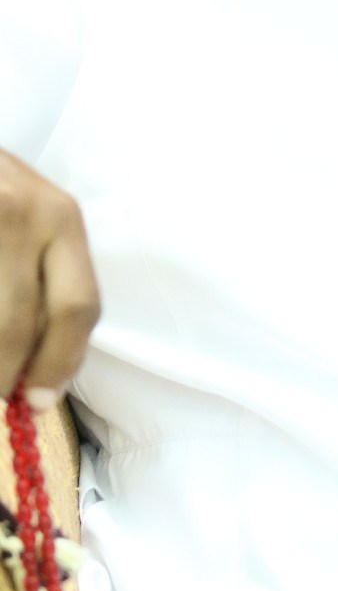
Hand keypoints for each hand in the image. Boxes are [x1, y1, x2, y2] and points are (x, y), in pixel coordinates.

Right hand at [0, 148, 99, 405]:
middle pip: (21, 324)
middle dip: (8, 372)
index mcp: (61, 218)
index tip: (40, 400)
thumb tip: (45, 371)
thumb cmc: (0, 191)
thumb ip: (49, 280)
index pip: (78, 306)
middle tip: (1, 395)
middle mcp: (24, 215)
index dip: (60, 362)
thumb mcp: (35, 217)